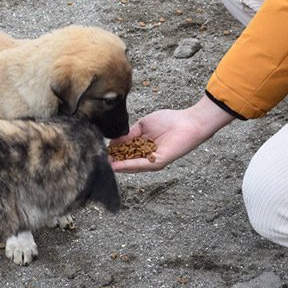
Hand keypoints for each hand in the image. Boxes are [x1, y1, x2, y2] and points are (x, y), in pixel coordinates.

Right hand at [109, 97, 233, 172]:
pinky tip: (116, 165)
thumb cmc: (170, 121)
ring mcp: (152, 160)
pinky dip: (128, 166)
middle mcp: (146, 155)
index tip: (102, 150)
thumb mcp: (143, 125)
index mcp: (143, 146)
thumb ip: (129, 133)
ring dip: (118, 166)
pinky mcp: (158, 162)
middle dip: (113, 161)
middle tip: (99, 160)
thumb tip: (113, 140)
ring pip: (131, 165)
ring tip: (105, 165)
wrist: (188, 123)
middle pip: (126, 160)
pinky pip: (140, 165)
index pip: (125, 150)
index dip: (114, 151)